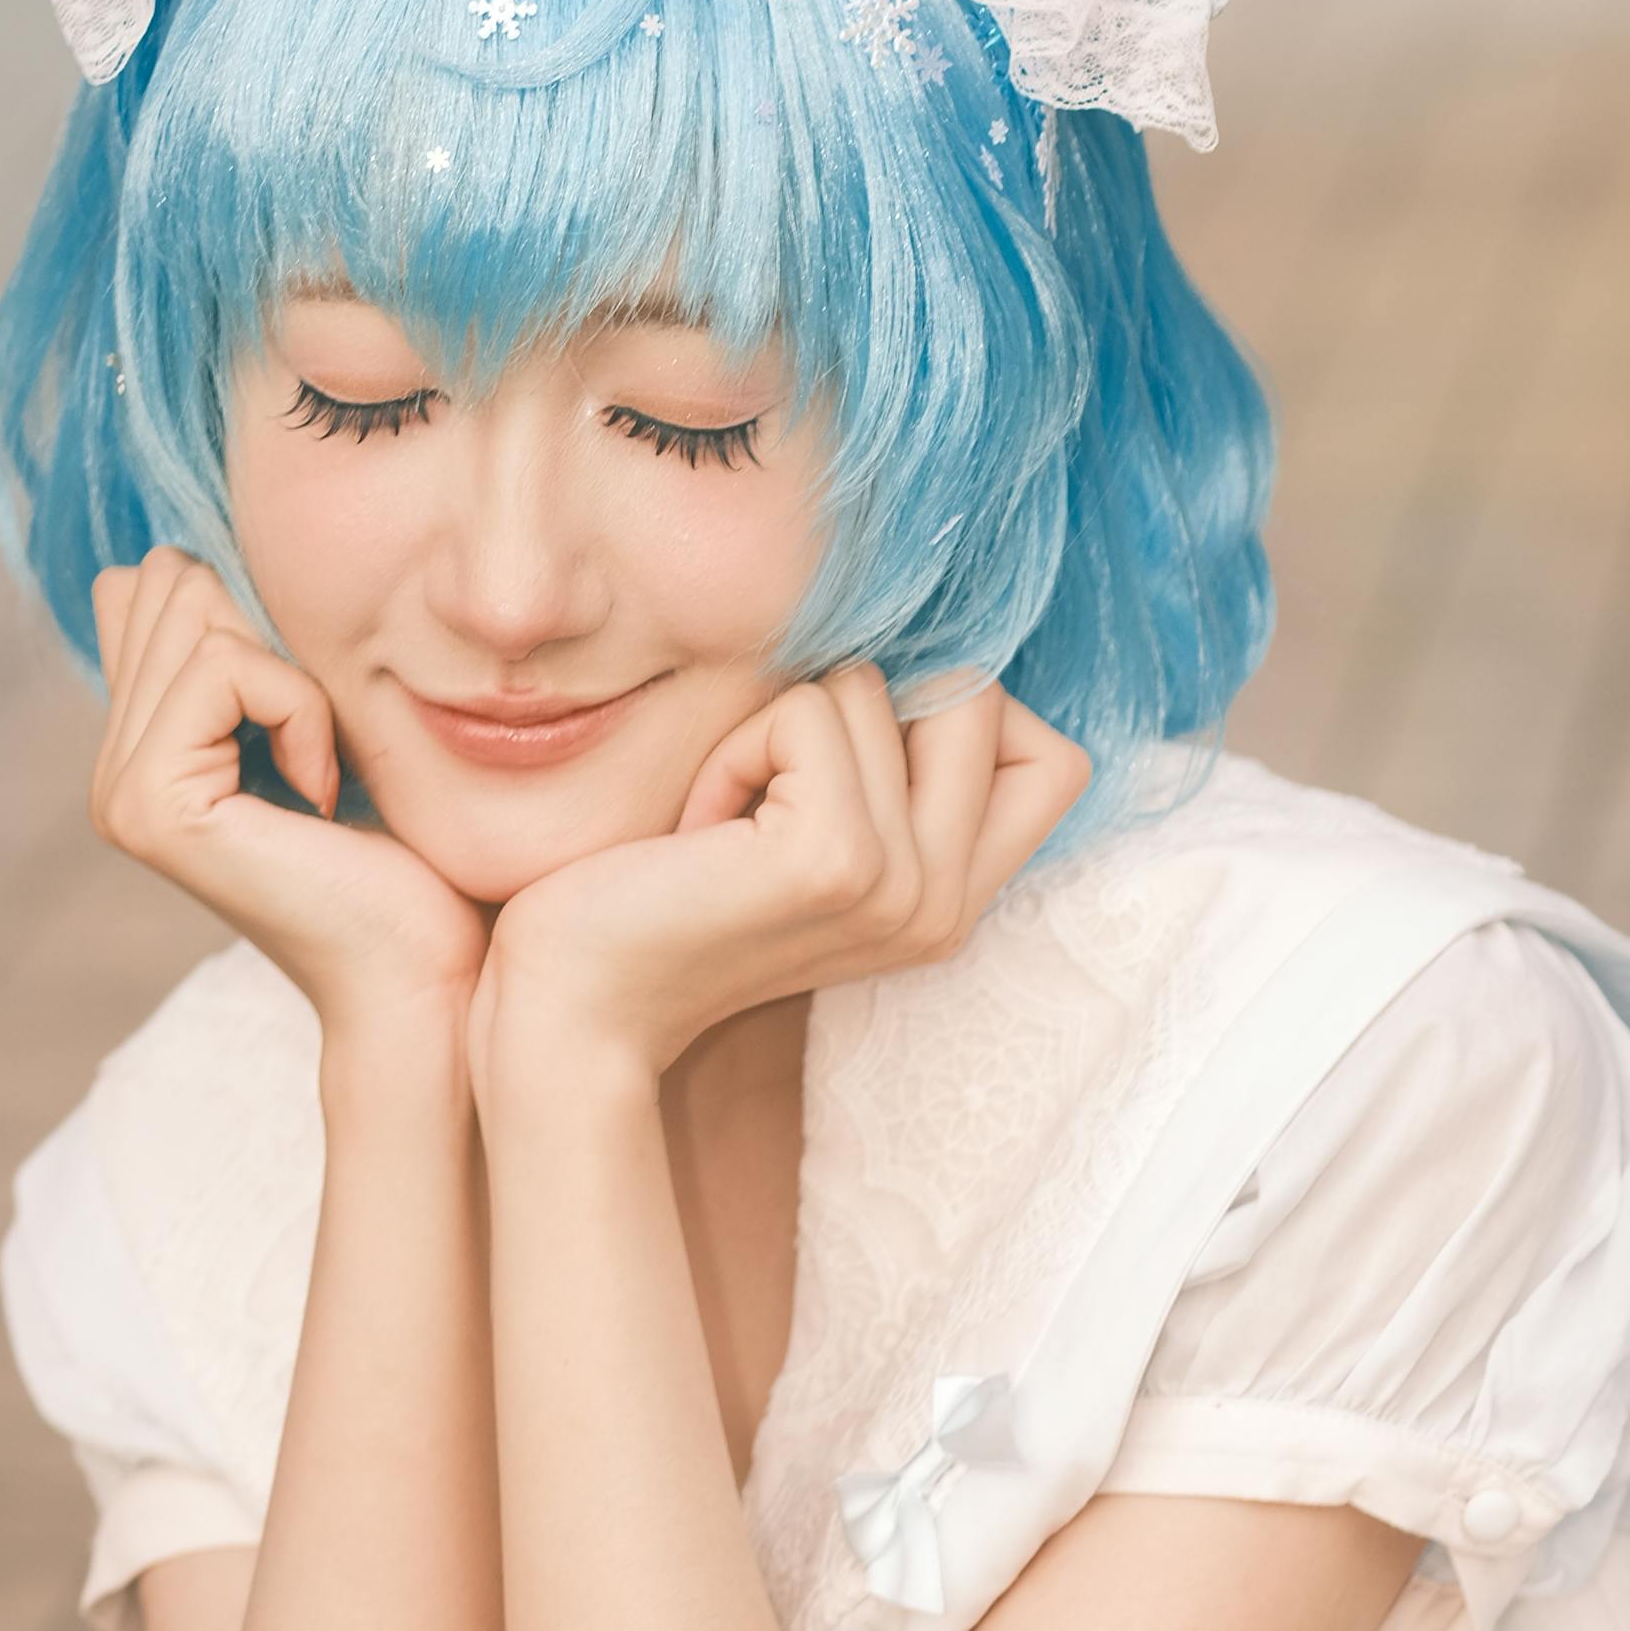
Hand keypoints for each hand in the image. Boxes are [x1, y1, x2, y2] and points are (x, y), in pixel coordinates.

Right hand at [86, 548, 485, 1046]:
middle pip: (168, 582)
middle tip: (319, 746)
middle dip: (269, 637)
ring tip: (322, 771)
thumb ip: (252, 651)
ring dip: (292, 677)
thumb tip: (199, 552)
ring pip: (194, 612)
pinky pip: (224, 666)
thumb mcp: (323, 721)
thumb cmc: (409, 862)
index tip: (313, 721)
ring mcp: (119, 791)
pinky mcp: (150, 804)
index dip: (254, 618)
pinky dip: (299, 709)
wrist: (428, 977)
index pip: (155, 584)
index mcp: (143, 745)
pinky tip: (320, 793)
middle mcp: (112, 768)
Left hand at [475, 667, 1084, 1105]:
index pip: (1053, 759)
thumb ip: (888, 761)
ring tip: (723, 821)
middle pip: (978, 692)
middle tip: (769, 792)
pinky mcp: (839, 862)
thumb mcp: (802, 821)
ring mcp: (903, 890)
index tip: (834, 768)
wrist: (576, 999)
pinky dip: (736, 746)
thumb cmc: (666, 890)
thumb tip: (929, 631)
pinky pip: (810, 710)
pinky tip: (699, 830)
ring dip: (775, 726)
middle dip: (854, 704)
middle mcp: (945, 907)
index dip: (955, 716)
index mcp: (951, 903)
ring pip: (878, 687)